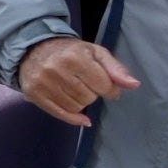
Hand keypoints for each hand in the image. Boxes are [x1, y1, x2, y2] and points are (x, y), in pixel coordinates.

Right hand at [16, 38, 138, 126]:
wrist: (34, 49)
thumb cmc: (70, 51)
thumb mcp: (96, 53)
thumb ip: (115, 68)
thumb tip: (133, 85)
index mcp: (75, 58)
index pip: (103, 85)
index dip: (109, 88)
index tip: (106, 85)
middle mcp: (56, 70)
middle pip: (88, 97)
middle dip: (93, 94)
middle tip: (87, 85)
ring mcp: (43, 84)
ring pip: (75, 107)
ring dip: (82, 103)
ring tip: (77, 91)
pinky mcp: (34, 95)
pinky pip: (60, 114)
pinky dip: (73, 118)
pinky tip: (82, 118)